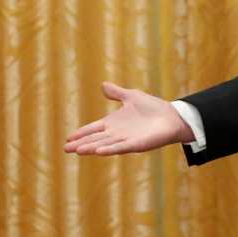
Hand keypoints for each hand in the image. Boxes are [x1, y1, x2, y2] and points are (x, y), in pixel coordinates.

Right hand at [64, 82, 193, 154]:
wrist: (171, 117)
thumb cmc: (153, 108)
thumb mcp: (131, 96)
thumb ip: (116, 93)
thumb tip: (103, 85)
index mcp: (114, 123)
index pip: (93, 128)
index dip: (81, 133)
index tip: (68, 138)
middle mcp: (117, 133)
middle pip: (95, 139)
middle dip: (81, 144)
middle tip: (66, 149)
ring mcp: (126, 140)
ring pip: (104, 145)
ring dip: (91, 148)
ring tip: (77, 150)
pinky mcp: (136, 144)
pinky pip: (121, 148)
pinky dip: (109, 150)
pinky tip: (98, 151)